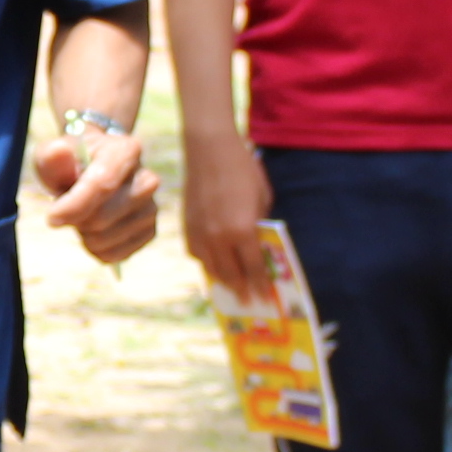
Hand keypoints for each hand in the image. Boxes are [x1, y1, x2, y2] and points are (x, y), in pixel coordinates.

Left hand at [30, 122, 159, 267]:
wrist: (93, 170)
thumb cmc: (71, 163)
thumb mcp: (54, 154)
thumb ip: (52, 155)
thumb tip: (59, 152)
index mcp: (126, 151)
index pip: (102, 185)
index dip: (74, 206)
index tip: (51, 217)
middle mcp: (146, 180)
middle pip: (102, 217)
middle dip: (75, 220)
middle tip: (66, 209)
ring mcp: (150, 207)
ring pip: (106, 239)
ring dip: (83, 234)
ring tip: (81, 217)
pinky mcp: (149, 231)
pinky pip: (115, 254)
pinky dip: (95, 249)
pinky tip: (91, 232)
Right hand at [179, 129, 275, 304]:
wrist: (209, 148)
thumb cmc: (243, 169)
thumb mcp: (262, 198)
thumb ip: (260, 224)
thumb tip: (258, 242)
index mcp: (242, 230)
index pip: (253, 268)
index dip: (259, 284)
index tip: (265, 297)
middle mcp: (219, 237)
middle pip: (231, 273)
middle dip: (241, 290)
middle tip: (248, 303)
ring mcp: (200, 233)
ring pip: (211, 267)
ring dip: (222, 280)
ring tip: (231, 289)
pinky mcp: (187, 225)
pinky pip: (196, 253)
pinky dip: (205, 262)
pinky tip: (212, 264)